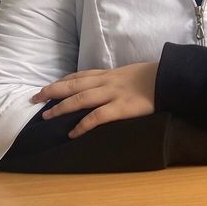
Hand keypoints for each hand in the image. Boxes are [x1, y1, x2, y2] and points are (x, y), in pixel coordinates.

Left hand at [32, 62, 157, 137]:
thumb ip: (119, 79)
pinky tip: (72, 133)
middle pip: (73, 85)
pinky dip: (82, 125)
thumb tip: (111, 87)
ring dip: (61, 108)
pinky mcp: (122, 108)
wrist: (171, 78)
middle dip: (52, 91)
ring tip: (46, 117)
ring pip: (80, 99)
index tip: (49, 87)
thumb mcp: (133, 73)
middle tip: (35, 98)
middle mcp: (107, 82)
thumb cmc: (156, 77)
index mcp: (110, 74)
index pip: (80, 75)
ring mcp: (113, 94)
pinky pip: (97, 117)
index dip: (62, 81)